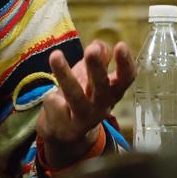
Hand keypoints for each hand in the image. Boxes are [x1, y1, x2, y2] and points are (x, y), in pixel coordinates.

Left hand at [38, 40, 134, 165]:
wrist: (66, 133)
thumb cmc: (82, 96)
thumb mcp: (90, 75)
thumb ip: (98, 58)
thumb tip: (99, 44)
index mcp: (111, 92)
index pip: (125, 79)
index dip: (125, 64)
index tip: (121, 45)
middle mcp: (102, 106)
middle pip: (102, 87)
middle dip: (97, 68)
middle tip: (92, 50)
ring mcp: (84, 118)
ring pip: (75, 97)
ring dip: (66, 76)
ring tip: (56, 55)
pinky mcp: (66, 127)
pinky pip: (54, 102)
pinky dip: (51, 97)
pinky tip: (52, 99)